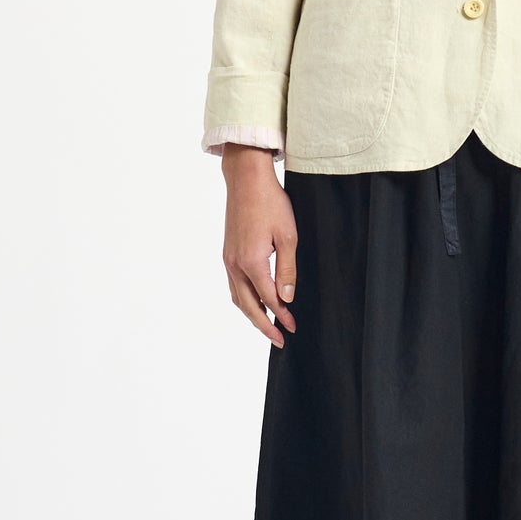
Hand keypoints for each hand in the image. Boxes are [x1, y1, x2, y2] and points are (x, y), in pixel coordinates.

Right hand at [220, 146, 298, 346]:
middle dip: (264, 325)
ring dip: (252, 314)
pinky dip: (243, 299)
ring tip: (267, 325)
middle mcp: (235, 264)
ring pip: (237, 297)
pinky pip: (233, 284)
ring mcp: (228, 259)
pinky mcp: (227, 252)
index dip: (282, 316)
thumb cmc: (270, 203)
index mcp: (251, 262)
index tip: (293, 327)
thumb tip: (286, 298)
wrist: (246, 180)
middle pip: (248, 306)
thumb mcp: (288, 236)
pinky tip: (254, 300)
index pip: (269, 299)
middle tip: (279, 339)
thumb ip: (287, 270)